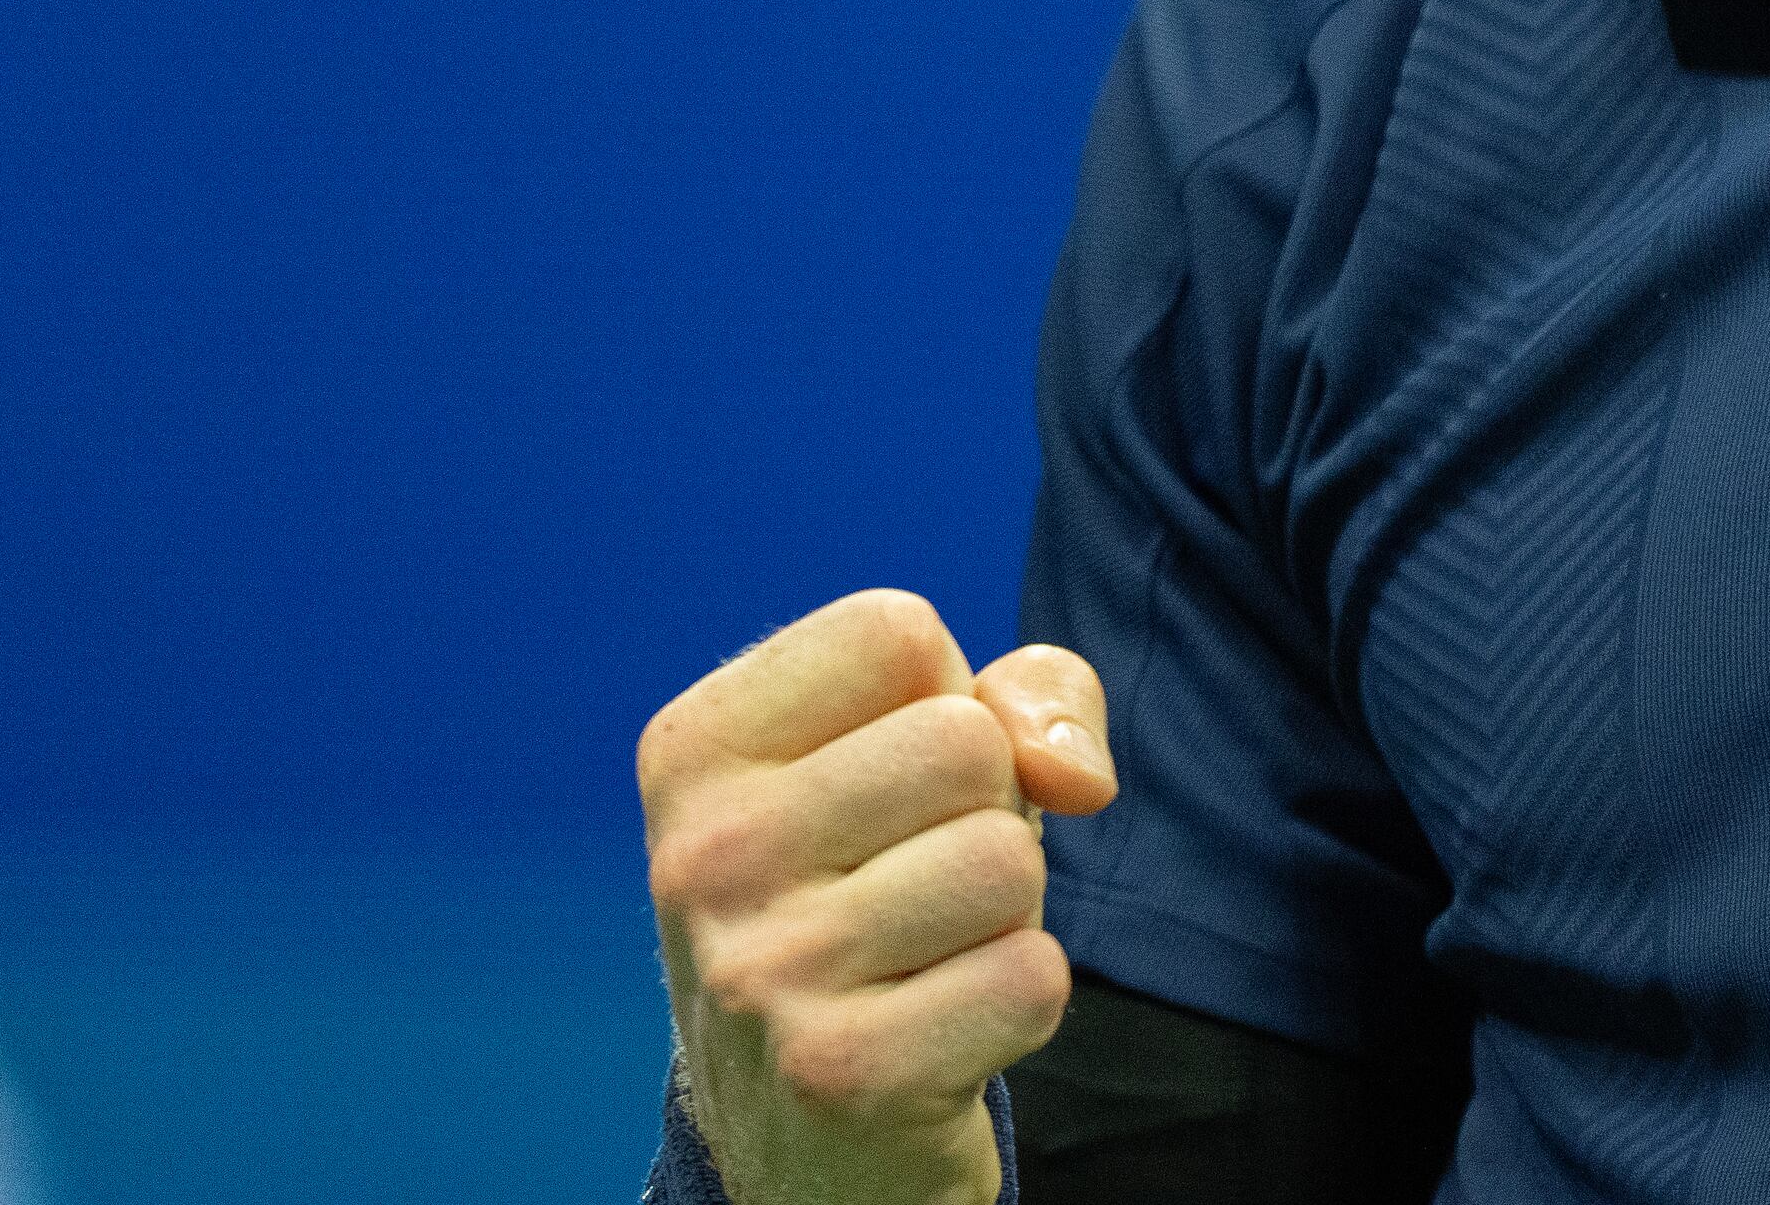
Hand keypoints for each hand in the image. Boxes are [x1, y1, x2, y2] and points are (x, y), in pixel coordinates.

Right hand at [641, 588, 1121, 1204]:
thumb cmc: (880, 893)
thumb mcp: (923, 757)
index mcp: (693, 751)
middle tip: (915, 887)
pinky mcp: (841, 1076)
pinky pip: (1033, 978)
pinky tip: (941, 1031)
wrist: (805, 1135)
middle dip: (985, 812)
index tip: (887, 787)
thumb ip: (1029, 696)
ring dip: (1006, 913)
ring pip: (1008, 860)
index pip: (895, 632)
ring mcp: (762, 973)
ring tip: (927, 957)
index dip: (942, 701)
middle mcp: (702, 857)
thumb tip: (1077, 776)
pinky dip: (1021, 1003)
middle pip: (965, 743)